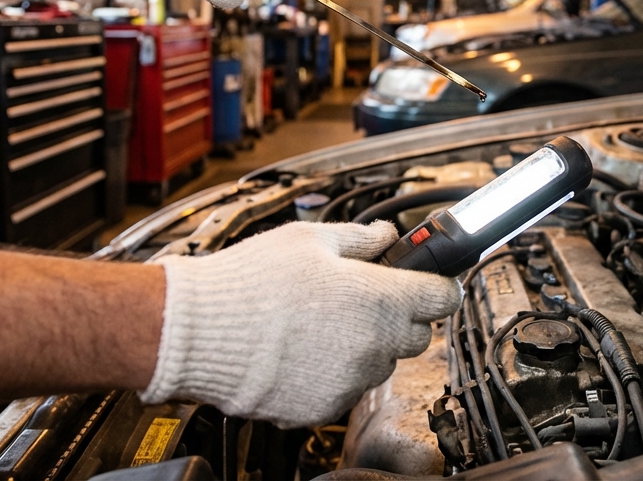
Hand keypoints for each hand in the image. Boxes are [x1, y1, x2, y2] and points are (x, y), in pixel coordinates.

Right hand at [140, 221, 461, 427]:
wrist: (198, 332)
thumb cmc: (250, 282)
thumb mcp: (310, 240)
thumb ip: (361, 238)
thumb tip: (387, 235)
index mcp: (379, 298)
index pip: (443, 298)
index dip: (439, 285)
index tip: (432, 281)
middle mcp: (373, 346)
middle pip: (415, 334)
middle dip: (398, 314)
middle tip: (362, 296)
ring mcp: (349, 382)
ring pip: (379, 363)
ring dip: (365, 344)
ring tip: (320, 322)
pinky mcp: (323, 408)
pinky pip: (346, 388)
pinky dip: (334, 371)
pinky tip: (302, 349)